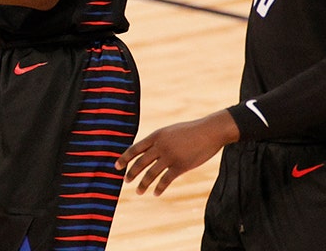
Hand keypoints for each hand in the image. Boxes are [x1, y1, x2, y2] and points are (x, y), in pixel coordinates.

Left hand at [116, 110, 237, 195]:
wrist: (209, 131)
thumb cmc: (190, 131)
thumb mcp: (170, 132)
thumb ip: (158, 141)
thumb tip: (147, 151)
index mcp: (156, 136)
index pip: (135, 148)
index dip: (125, 158)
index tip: (116, 166)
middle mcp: (160, 146)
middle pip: (140, 162)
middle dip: (131, 173)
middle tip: (125, 181)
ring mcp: (170, 156)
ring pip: (151, 173)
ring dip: (143, 184)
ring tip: (138, 192)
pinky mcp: (181, 166)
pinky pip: (166, 179)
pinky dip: (159, 188)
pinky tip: (155, 193)